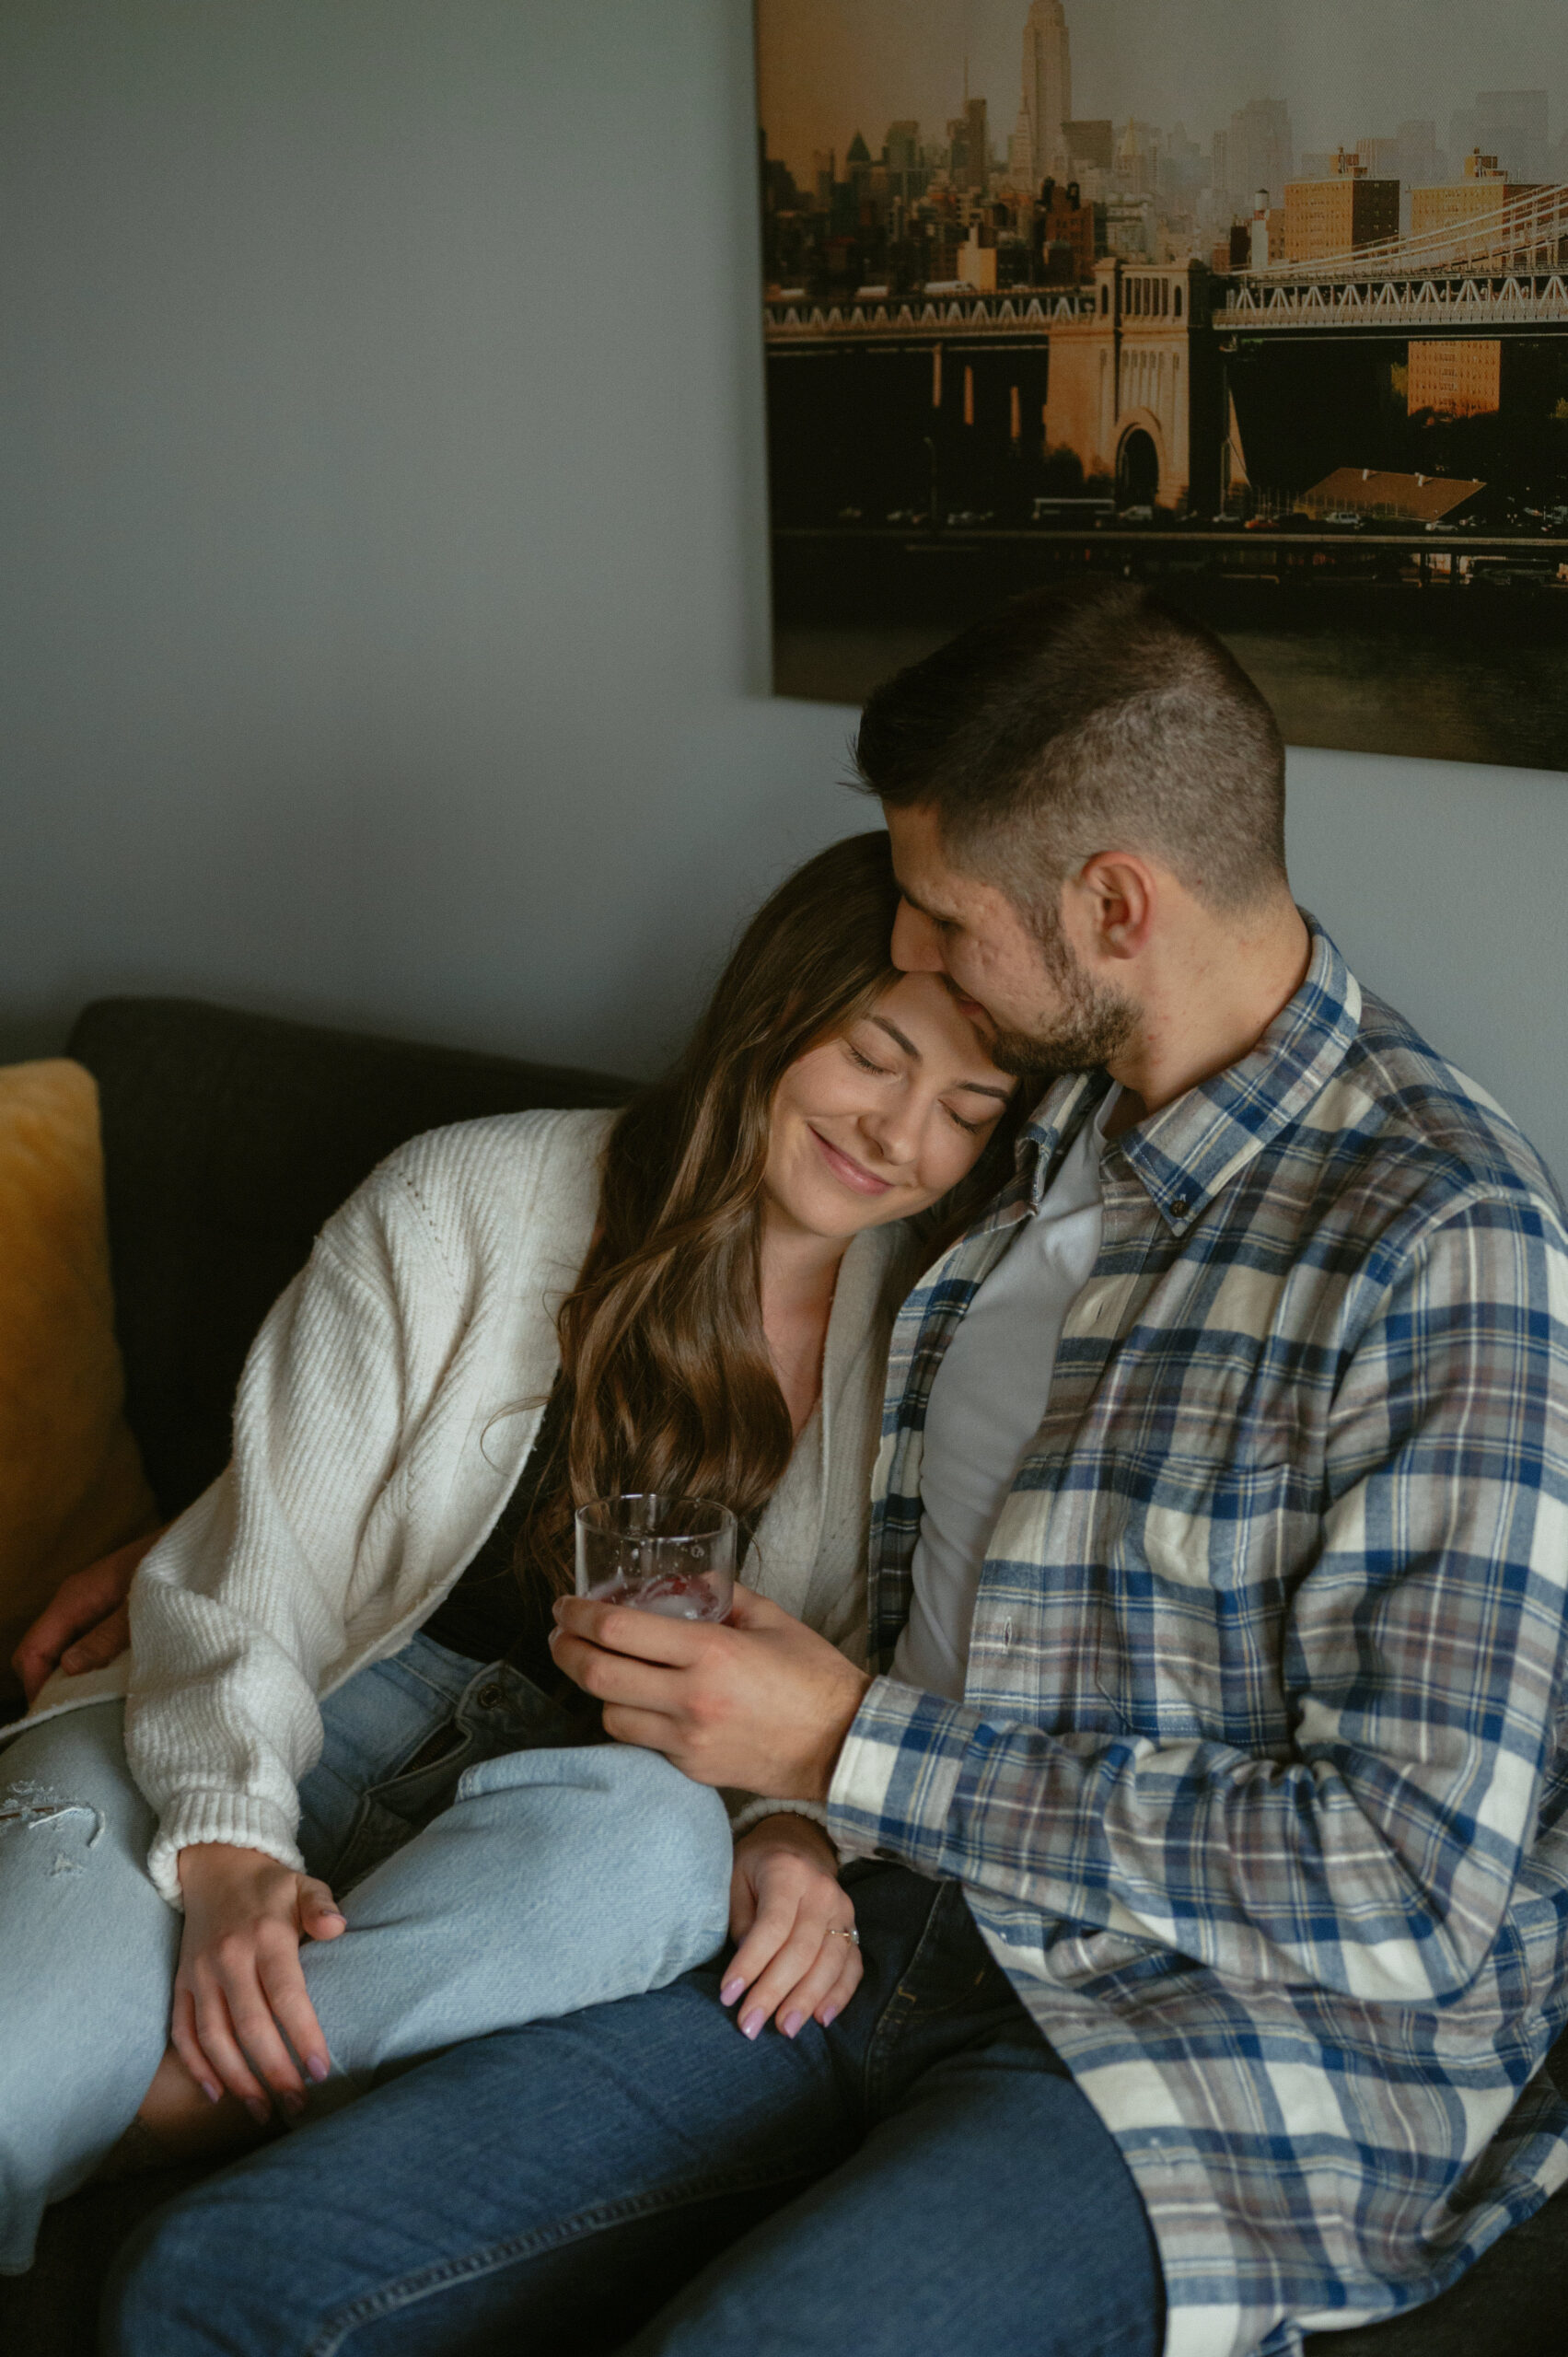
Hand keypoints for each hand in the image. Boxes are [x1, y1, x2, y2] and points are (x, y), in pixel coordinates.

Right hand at [10, 1527, 166, 1704]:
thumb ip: (108, 1635)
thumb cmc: (172, 1564)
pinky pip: (86, 1645)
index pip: (32, 1650)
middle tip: (76, 1716)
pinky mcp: (110, 1614)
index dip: (36, 1685)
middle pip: (43, 1655)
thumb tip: (68, 1668)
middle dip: (52, 1687)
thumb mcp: (143, 1603)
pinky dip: (92, 1666)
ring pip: (64, 1652)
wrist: (201, 1542)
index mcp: (74, 1598)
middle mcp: (76, 1603)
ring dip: (74, 1679)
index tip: (56, 1714)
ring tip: (95, 1705)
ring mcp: (91, 1608)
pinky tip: (113, 1683)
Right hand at [173, 1844, 346, 2121]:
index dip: (303, 2036)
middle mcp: (228, 1958)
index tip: (321, 2071)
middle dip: (275, 2072)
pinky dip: (196, 2066)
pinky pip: (182, 2032)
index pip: (286, 1995)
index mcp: (266, 1936)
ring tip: (262, 2111)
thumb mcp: (304, 1884)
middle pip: (251, 2026)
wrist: (216, 1867)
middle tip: (298, 2105)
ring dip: (237, 2080)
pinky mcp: (180, 1983)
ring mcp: (199, 1973)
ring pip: (214, 2037)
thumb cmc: (271, 1887)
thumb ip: (322, 1906)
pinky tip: (217, 2094)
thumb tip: (337, 1927)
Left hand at [549, 1583, 870, 1799]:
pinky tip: (638, 1702)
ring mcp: (688, 1740)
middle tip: (560, 1634)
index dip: (579, 1615)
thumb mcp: (771, 1618)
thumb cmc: (813, 1678)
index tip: (565, 1605)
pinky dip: (631, 1720)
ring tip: (599, 1668)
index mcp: (710, 1652)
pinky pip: (641, 1743)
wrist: (843, 1745)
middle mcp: (691, 1698)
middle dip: (566, 1651)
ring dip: (597, 1690)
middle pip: (598, 1676)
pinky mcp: (692, 1770)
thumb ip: (723, 1595)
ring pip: (610, 1716)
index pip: (619, 1630)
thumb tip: (685, 1580)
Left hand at [723, 1814, 861, 2038]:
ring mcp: (843, 1910)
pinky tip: (821, 2019)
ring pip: (829, 1963)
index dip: (750, 1964)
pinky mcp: (854, 1928)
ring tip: (784, 2029)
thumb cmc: (755, 1869)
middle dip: (774, 1992)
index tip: (728, 1996)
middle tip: (750, 2026)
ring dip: (806, 2000)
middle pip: (801, 1950)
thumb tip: (749, 1969)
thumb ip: (742, 1922)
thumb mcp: (735, 1880)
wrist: (795, 1845)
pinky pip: (852, 1967)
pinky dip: (839, 1995)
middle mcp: (822, 1891)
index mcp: (788, 1872)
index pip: (771, 1926)